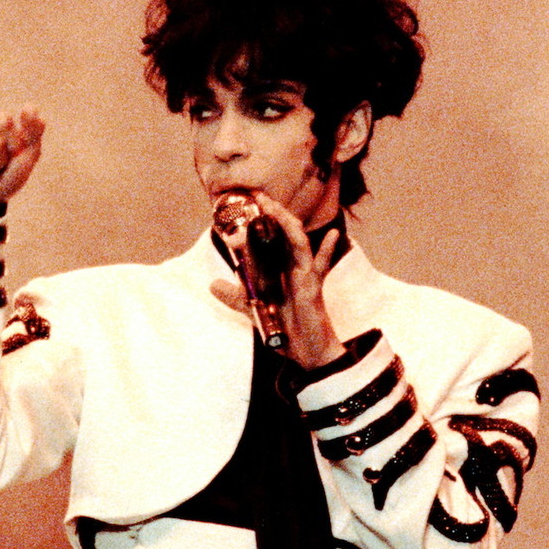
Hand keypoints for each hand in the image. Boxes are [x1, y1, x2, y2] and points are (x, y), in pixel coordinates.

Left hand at [210, 193, 346, 368]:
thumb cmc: (286, 330)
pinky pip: (319, 264)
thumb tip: (212, 284)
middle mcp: (293, 267)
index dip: (262, 221)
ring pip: (296, 240)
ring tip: (272, 205)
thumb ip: (236, 296)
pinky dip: (327, 250)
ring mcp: (305, 274)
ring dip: (285, 221)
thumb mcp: (254, 310)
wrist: (306, 353)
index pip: (272, 238)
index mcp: (280, 269)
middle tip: (258, 195)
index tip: (249, 203)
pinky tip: (336, 234)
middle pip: (284, 232)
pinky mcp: (313, 286)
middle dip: (273, 213)